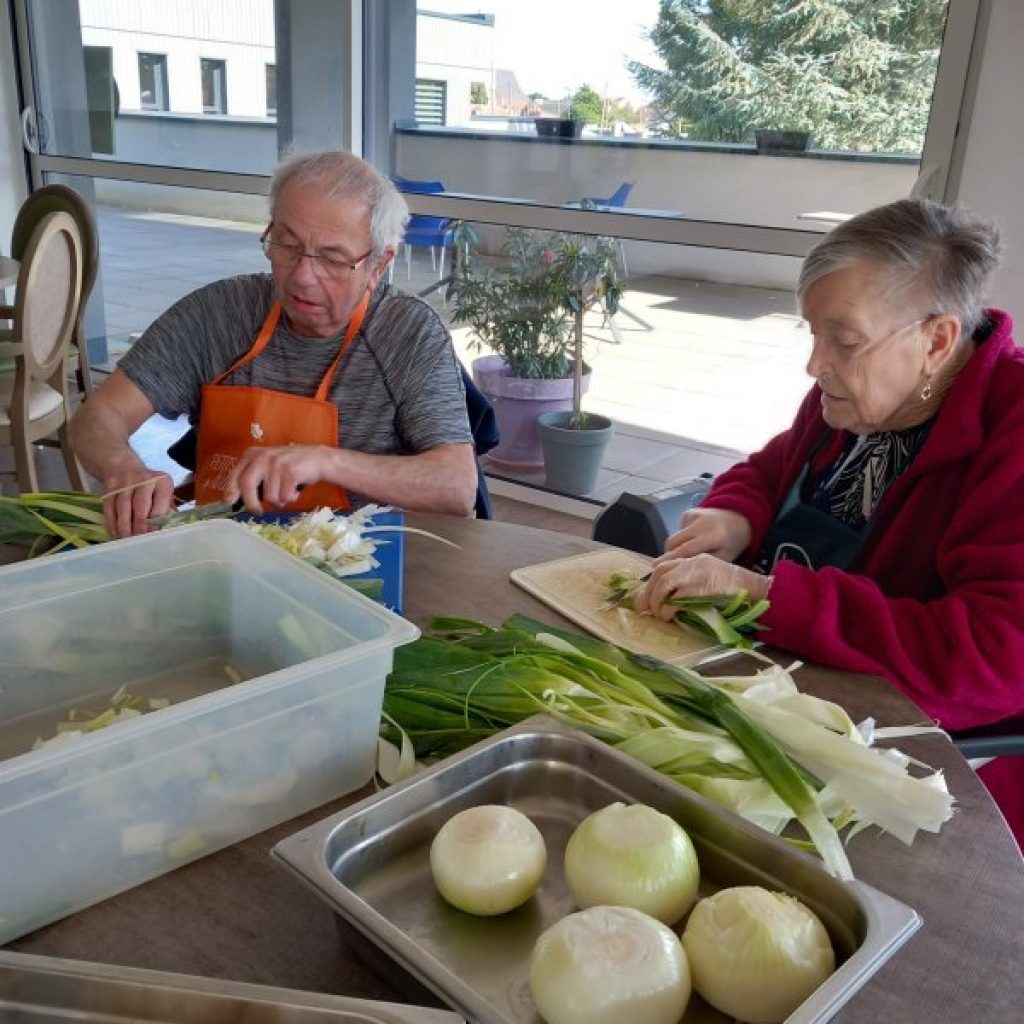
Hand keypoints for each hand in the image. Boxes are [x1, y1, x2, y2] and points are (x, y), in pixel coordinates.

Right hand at [102, 468, 174, 538]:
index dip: (156, 521)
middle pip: (140, 505)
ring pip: (123, 508)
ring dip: (124, 527)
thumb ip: (167, 508)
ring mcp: (124, 483)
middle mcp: (143, 479)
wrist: (122, 467)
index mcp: (161, 481)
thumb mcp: (162, 491)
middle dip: (139, 526)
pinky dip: (112, 523)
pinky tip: (115, 534)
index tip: (153, 535)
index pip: (160, 502)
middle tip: (139, 541)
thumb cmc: (149, 486)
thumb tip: (167, 529)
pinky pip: (109, 508)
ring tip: (127, 540)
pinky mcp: (109, 488)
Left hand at [224, 444, 334, 511]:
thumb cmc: (289, 467)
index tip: (229, 502)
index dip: (230, 490)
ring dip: (279, 502)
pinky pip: (284, 497)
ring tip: (286, 494)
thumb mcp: (267, 467)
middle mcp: (262, 456)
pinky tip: (295, 491)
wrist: (318, 459)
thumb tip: (234, 500)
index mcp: (252, 455)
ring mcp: (277, 463)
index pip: (236, 475)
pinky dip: (290, 499)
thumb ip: (252, 478)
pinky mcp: (291, 471)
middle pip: (247, 484)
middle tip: (258, 512)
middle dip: (251, 503)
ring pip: (269, 496)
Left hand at [633, 553, 771, 621]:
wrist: (757, 590)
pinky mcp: (702, 586)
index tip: (645, 596)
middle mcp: (694, 562)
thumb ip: (691, 584)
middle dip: (647, 592)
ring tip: (658, 615)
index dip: (651, 581)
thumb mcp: (710, 581)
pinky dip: (667, 608)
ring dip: (656, 601)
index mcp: (695, 560)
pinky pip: (676, 597)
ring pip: (664, 583)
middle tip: (642, 609)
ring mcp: (698, 573)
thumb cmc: (736, 591)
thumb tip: (669, 600)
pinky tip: (668, 616)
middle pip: (660, 573)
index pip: (664, 566)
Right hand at [661, 507, 751, 562]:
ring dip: (675, 548)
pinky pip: (678, 530)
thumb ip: (705, 563)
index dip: (671, 559)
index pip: (686, 549)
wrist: (739, 517)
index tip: (658, 568)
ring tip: (686, 553)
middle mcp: (701, 523)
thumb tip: (682, 572)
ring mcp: (693, 515)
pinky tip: (693, 539)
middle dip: (668, 555)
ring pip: (674, 537)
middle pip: (673, 542)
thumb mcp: (725, 557)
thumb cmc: (733, 543)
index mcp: (714, 536)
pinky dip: (682, 538)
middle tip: (667, 567)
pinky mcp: (689, 512)